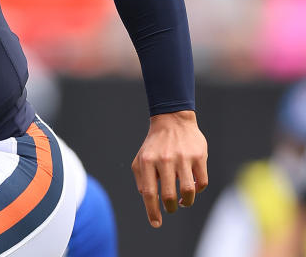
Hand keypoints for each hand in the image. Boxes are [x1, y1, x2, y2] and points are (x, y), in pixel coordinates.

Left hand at [131, 109, 207, 227]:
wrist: (172, 120)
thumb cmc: (155, 145)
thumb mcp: (140, 158)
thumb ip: (141, 178)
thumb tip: (147, 198)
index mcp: (147, 161)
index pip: (149, 192)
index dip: (152, 211)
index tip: (156, 223)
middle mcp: (164, 160)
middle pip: (168, 195)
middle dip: (169, 208)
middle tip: (170, 208)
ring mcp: (183, 158)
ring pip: (188, 191)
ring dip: (186, 202)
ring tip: (182, 202)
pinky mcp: (199, 156)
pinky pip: (202, 182)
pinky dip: (198, 190)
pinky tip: (192, 188)